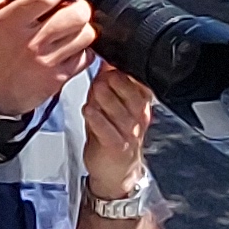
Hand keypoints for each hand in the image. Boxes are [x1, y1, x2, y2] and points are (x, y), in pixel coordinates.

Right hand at [0, 0, 98, 121]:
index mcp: (11, 22)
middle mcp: (32, 40)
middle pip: (75, 15)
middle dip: (81, 4)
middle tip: (76, 3)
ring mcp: (48, 61)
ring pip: (85, 36)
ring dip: (85, 27)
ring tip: (76, 26)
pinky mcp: (58, 78)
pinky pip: (85, 59)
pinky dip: (85, 49)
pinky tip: (74, 46)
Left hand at [81, 67, 157, 199]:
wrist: (116, 171)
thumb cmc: (111, 134)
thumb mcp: (111, 104)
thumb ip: (107, 82)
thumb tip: (102, 57)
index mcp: (140, 104)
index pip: (138, 82)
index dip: (122, 70)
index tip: (109, 64)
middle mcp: (138, 117)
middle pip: (130, 93)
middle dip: (112, 82)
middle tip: (100, 78)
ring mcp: (128, 132)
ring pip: (118, 109)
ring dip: (102, 98)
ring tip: (93, 93)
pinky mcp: (116, 146)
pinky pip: (107, 129)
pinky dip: (96, 118)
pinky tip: (88, 110)